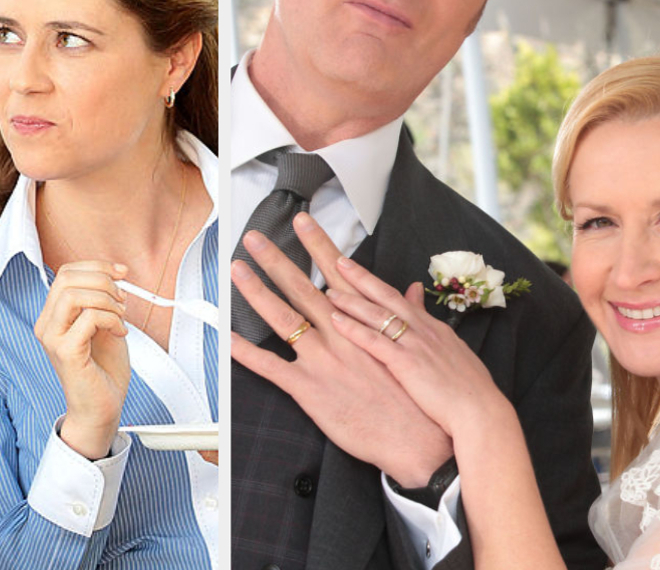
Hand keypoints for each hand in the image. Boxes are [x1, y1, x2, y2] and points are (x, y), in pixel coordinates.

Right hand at [34, 260, 130, 459]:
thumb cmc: (103, 371)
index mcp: (53, 316)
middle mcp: (47, 325)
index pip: (66, 273)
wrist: (101, 408)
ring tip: (120, 317)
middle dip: (102, 280)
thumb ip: (103, 300)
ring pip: (74, 295)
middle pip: (67, 278)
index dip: (96, 266)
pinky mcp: (65, 352)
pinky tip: (120, 332)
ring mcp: (53, 339)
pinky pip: (89, 318)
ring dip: (107, 300)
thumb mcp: (105, 325)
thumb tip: (114, 276)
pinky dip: (112, 319)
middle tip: (122, 298)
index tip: (121, 273)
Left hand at [230, 220, 451, 487]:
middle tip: (257, 238)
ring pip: (286, 317)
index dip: (321, 246)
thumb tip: (412, 290)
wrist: (429, 436)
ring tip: (240, 270)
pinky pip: (273, 367)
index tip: (303, 223)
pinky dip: (249, 352)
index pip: (341, 274)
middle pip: (306, 287)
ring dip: (259, 291)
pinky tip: (230, 336)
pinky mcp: (313, 388)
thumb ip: (412, 313)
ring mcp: (329, 359)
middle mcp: (346, 333)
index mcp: (372, 321)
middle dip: (279, 259)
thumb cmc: (429, 395)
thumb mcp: (428, 346)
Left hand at [325, 244, 511, 441]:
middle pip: (386, 297)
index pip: (400, 299)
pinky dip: (353, 329)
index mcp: (434, 329)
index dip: (376, 284)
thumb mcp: (454, 354)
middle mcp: (423, 330)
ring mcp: (414, 345)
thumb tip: (428, 325)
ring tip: (329, 290)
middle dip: (361, 278)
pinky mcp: (406, 364)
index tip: (356, 270)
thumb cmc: (469, 391)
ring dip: (351, 301)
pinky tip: (336, 320)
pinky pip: (374, 341)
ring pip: (377, 315)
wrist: (481, 413)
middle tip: (338, 262)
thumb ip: (435, 335)